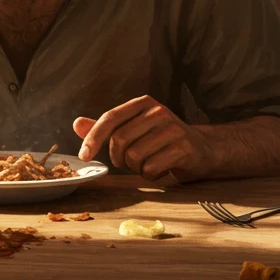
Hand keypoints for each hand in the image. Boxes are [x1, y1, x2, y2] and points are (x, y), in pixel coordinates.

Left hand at [73, 96, 214, 181]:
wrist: (203, 149)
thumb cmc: (162, 140)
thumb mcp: (135, 128)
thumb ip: (106, 127)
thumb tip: (77, 123)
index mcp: (143, 103)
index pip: (110, 118)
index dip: (93, 138)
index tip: (83, 156)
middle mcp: (158, 111)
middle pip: (120, 140)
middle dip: (119, 158)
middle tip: (130, 162)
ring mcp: (172, 128)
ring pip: (134, 157)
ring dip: (136, 168)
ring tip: (149, 163)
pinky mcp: (183, 148)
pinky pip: (151, 168)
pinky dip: (150, 175)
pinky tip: (161, 168)